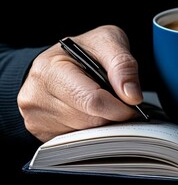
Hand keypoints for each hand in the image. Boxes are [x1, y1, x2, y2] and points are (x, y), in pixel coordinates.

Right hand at [18, 25, 142, 141]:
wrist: (57, 61)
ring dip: (102, 124)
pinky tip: (90, 113)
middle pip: (91, 122)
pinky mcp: (41, 133)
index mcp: (49, 70)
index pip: (92, 101)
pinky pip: (77, 143)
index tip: (133, 104)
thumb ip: (123, 65)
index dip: (120, 107)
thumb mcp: (107, 42)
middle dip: (112, 115)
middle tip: (119, 102)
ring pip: (86, 135)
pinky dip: (90, 131)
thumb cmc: (83, 51)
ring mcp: (36, 118)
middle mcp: (36, 97)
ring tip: (102, 104)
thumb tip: (132, 97)